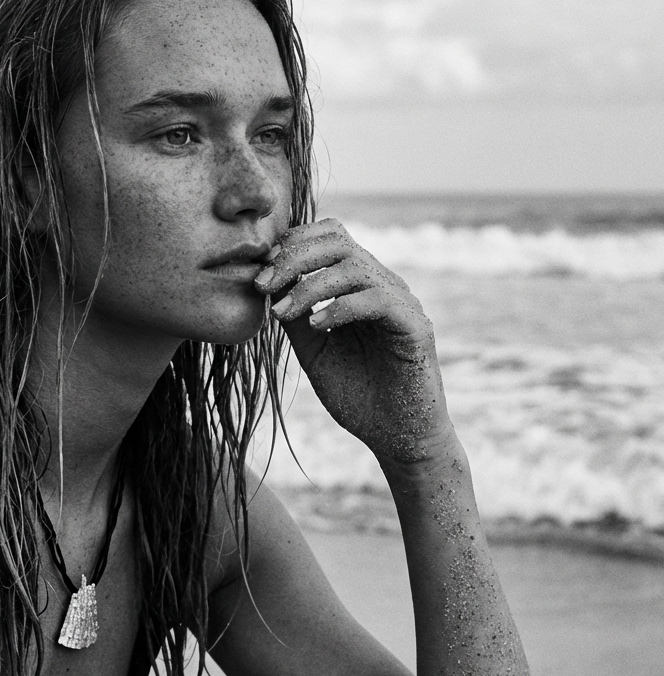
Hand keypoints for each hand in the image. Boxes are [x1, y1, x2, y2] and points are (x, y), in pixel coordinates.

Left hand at [254, 219, 454, 464]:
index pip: (329, 238)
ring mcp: (402, 303)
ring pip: (354, 267)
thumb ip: (295, 314)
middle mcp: (382, 285)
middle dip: (294, 257)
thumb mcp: (313, 349)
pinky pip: (377, 300)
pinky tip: (316, 326)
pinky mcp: (415, 327)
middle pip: (338, 241)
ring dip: (310, 285)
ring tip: (283, 313)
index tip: (261, 275)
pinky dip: (340, 308)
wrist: (396, 437)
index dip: (291, 245)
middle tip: (263, 284)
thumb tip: (267, 282)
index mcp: (359, 285)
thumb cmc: (357, 395)